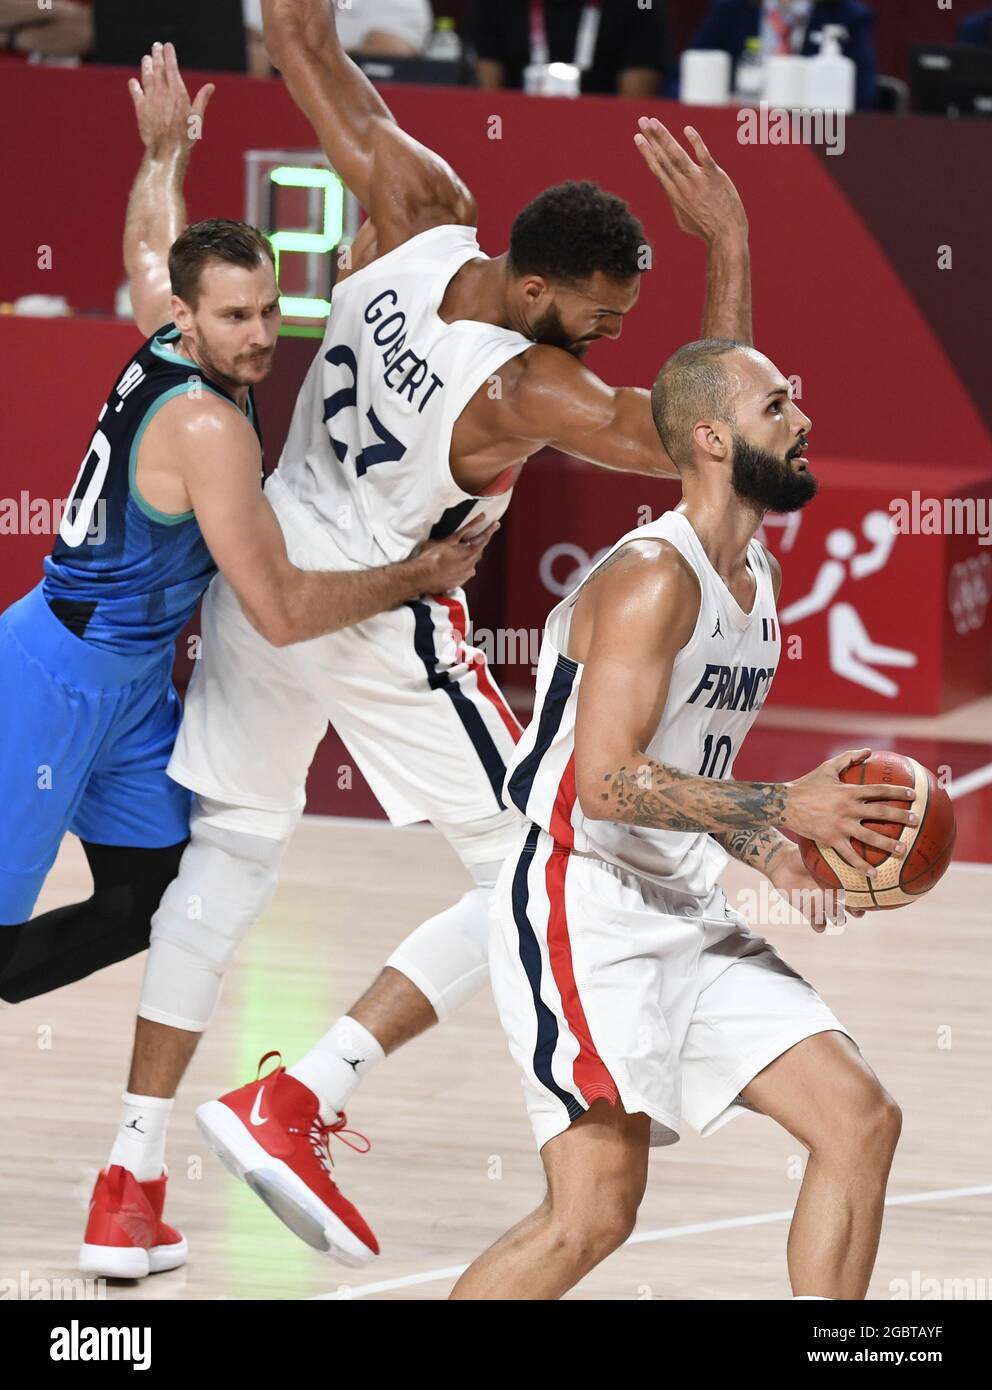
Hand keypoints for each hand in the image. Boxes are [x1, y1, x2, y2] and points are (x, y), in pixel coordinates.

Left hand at [128, 41, 213, 160]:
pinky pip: (136, 93)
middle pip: (158, 69)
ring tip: (146, 59)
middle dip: (157, 55)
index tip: (168, 46)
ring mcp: (150, 100)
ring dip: (146, 66)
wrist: (167, 150)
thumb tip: (210, 86)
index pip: (172, 68)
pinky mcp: (141, 109)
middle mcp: (163, 93)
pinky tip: (134, 82)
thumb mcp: (197, 118)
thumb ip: (201, 100)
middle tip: (156, 46)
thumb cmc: (185, 137)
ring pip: (147, 77)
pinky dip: (135, 86)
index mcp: (178, 94)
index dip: (169, 55)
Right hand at [408, 517, 499, 594]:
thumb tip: (458, 536)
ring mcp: (465, 574)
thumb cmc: (430, 557)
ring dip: (469, 556)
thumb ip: (455, 539)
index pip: (483, 538)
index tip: (496, 524)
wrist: (422, 577)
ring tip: (460, 552)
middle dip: (477, 544)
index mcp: (469, 551)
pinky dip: (462, 567)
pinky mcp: (459, 582)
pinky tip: (453, 565)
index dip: (490, 531)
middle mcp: (470, 564)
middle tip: (476, 538)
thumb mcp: (444, 541)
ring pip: (472, 562)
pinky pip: (465, 572)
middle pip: (478, 551)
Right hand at [634, 118, 747, 244]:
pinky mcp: (714, 177)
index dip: (647, 151)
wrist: (725, 235)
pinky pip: (703, 156)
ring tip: (654, 122)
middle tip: (642, 120)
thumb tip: (672, 195)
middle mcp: (682, 185)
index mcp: (674, 194)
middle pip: (663, 158)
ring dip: (664, 137)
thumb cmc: (706, 229)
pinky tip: (687, 130)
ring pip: (676, 155)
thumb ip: (677, 202)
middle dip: (651, 138)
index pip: (657, 168)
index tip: (638, 137)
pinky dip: (695, 143)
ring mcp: (697, 180)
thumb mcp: (685, 219)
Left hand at [767, 843, 863, 933]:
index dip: (865, 896)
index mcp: (838, 881)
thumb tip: (849, 849)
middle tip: (856, 909)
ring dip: (839, 920)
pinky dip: (820, 926)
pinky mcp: (809, 911)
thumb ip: (833, 855)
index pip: (858, 892)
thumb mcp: (820, 855)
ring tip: (837, 915)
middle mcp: (833, 894)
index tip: (869, 896)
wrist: (782, 863)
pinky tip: (819, 921)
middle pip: (852, 908)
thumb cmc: (802, 856)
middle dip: (857, 912)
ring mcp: (821, 904)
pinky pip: (818, 924)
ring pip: (838, 919)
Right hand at [783, 749, 917, 875]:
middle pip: (880, 812)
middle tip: (915, 821)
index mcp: (848, 791)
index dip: (897, 792)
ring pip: (869, 836)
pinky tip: (873, 874)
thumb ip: (849, 758)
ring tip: (902, 850)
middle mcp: (847, 808)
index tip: (912, 796)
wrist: (785, 803)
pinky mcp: (831, 839)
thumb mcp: (827, 768)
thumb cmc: (806, 784)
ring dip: (887, 844)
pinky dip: (861, 865)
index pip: (878, 790)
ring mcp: (840, 825)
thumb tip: (869, 750)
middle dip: (900, 817)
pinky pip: (849, 854)